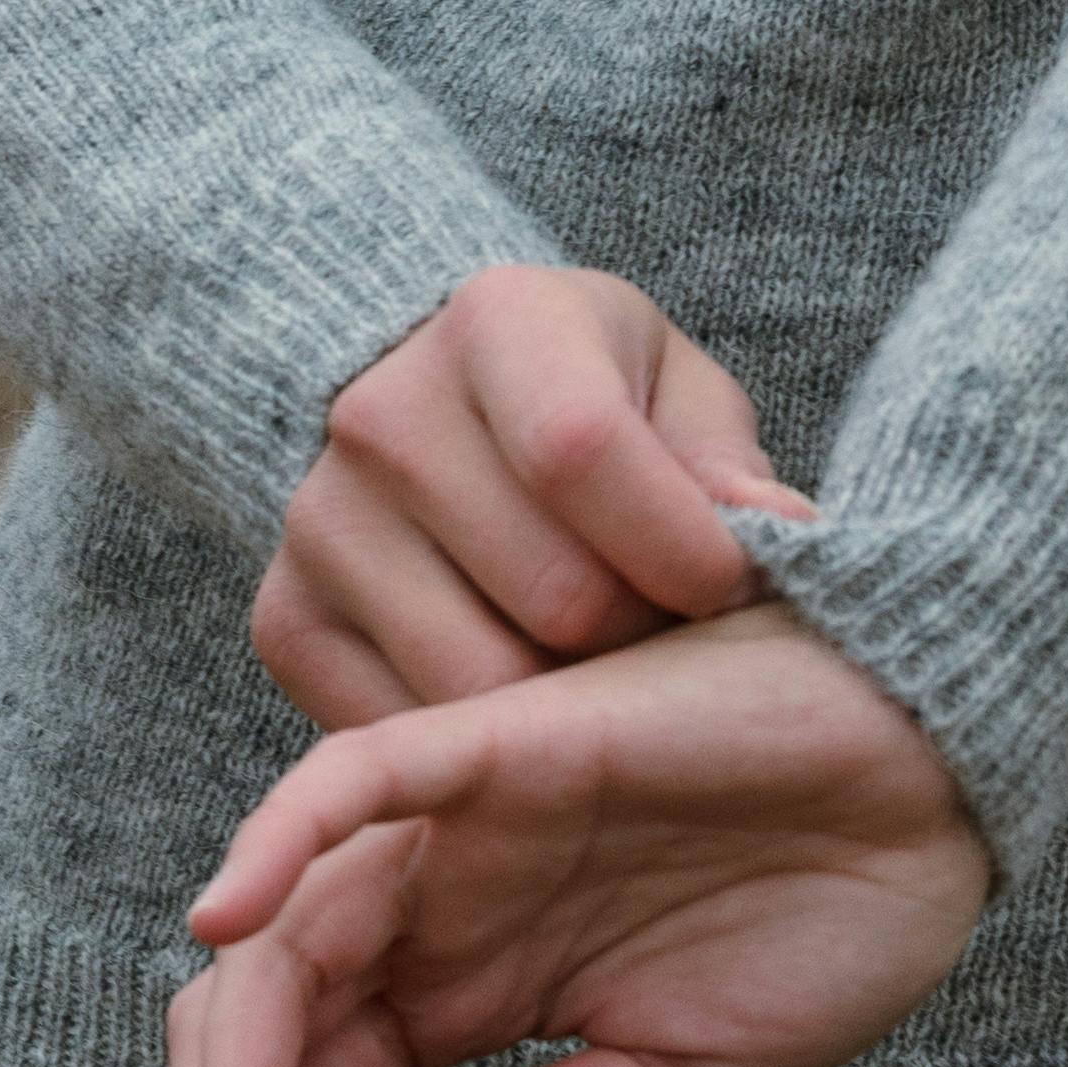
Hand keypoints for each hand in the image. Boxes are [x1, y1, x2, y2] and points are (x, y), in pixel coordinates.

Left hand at [162, 608, 987, 1066]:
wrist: (949, 792)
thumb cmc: (835, 920)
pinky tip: (224, 922)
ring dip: (237, 1051)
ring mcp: (463, 824)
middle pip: (257, 1005)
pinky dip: (275, 834)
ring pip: (282, 917)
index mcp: (469, 987)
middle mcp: (441, 905)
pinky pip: (355, 774)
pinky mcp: (506, 745)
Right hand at [255, 264, 809, 726]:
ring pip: (482, 686)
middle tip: (668, 634)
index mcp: (498, 321)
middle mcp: (384, 413)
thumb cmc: (588, 394)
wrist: (428, 402)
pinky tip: (525, 688)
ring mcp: (319, 522)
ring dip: (570, 709)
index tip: (734, 583)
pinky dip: (484, 745)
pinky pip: (406, 732)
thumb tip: (783, 534)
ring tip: (602, 665)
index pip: (583, 450)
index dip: (679, 543)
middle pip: (549, 592)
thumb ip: (724, 461)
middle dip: (641, 641)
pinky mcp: (284, 620)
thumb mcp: (672, 390)